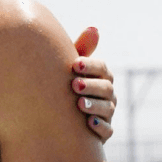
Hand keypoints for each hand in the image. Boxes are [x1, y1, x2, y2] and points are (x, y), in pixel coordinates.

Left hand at [72, 26, 114, 142]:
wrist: (53, 120)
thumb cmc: (61, 87)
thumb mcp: (67, 69)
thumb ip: (79, 50)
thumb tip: (94, 28)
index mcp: (99, 77)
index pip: (101, 68)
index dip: (90, 66)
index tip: (74, 64)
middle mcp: (106, 94)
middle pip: (106, 88)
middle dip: (92, 86)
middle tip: (74, 85)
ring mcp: (106, 114)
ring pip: (108, 108)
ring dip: (95, 105)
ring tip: (79, 104)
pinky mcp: (102, 133)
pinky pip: (107, 131)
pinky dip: (101, 127)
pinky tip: (89, 123)